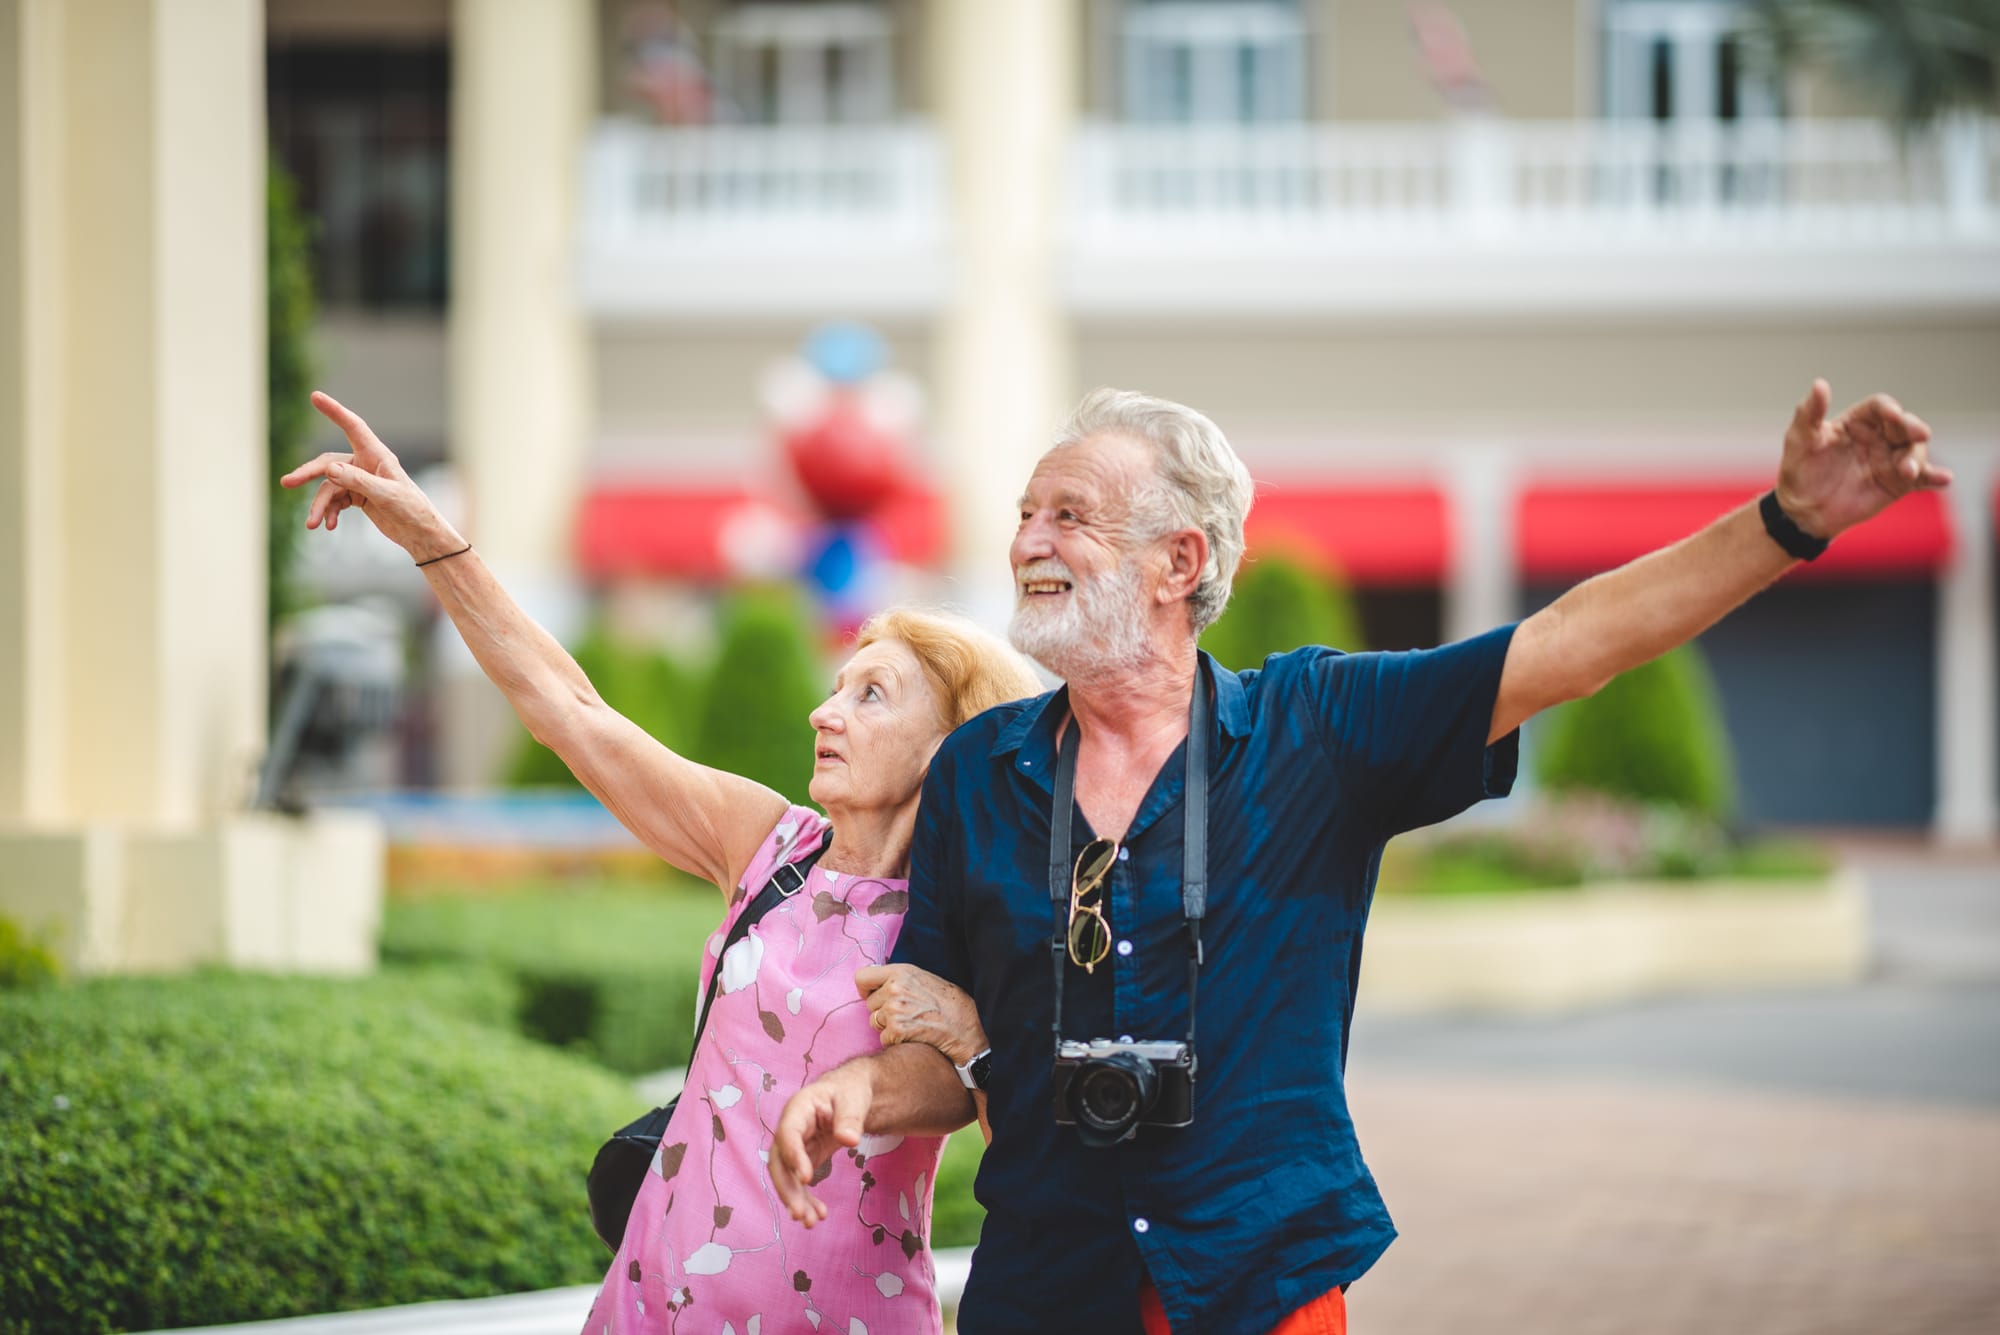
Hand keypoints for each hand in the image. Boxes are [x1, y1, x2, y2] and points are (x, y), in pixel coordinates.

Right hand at [280, 392, 465, 560]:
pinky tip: (328, 526)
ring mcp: (360, 480)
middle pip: (329, 464)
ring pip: (329, 487)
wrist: (420, 533)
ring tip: (312, 525)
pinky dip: (329, 512)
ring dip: (319, 505)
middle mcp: (366, 464)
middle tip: (287, 482)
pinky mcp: (358, 496)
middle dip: (308, 474)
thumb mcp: (385, 495)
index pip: (353, 427)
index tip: (316, 396)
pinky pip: (335, 500)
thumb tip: (328, 470)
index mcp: (377, 455)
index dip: (335, 411)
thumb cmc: (411, 509)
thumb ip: (358, 481)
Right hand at [769, 1065, 872, 1227]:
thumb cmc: (850, 1091)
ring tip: (810, 1222)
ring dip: (795, 1200)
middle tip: (799, 1213)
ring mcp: (794, 1146)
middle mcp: (789, 1129)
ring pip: (786, 1177)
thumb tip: (849, 1139)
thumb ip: (850, 1117)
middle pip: (779, 1161)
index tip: (807, 1179)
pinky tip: (819, 1215)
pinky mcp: (803, 1160)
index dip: (793, 1156)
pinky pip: (798, 1183)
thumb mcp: (854, 1099)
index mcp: (798, 1109)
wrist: (850, 1094)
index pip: (788, 1134)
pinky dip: (807, 1200)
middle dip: (787, 1189)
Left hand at [858, 964, 986, 1065]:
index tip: (874, 995)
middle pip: (869, 1004)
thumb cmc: (948, 1003)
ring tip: (911, 1024)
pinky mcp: (896, 1030)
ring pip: (875, 1022)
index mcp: (900, 972)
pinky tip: (913, 1035)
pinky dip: (895, 1041)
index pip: (862, 977)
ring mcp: (894, 1010)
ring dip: (888, 1027)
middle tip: (906, 1014)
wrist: (966, 1027)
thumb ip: (899, 978)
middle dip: (882, 1011)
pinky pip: (883, 1038)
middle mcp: (894, 988)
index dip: (866, 989)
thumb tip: (876, 982)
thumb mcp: (923, 979)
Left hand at [1775, 379, 1949, 538]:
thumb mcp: (1799, 439)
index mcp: (1859, 421)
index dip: (1889, 409)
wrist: (1804, 509)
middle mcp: (1880, 436)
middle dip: (1913, 427)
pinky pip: (1922, 478)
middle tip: (1919, 434)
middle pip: (1905, 425)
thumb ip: (1809, 412)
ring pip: (1914, 451)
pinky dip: (1935, 478)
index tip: (1893, 414)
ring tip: (1908, 471)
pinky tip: (1945, 478)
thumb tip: (1820, 383)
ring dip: (1917, 458)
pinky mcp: (1899, 483)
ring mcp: (1891, 459)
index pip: (1880, 407)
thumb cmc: (1800, 469)